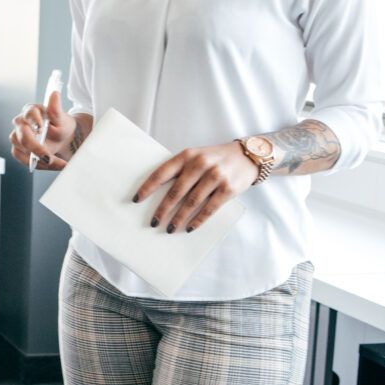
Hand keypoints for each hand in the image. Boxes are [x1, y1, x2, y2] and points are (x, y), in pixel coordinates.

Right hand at [10, 88, 77, 170]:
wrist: (63, 139)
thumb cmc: (61, 126)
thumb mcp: (62, 118)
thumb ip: (56, 109)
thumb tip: (55, 94)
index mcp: (31, 111)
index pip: (28, 113)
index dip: (34, 120)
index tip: (42, 128)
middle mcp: (21, 123)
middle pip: (21, 135)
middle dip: (35, 148)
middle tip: (49, 157)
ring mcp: (18, 137)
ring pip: (20, 149)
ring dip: (37, 159)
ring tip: (54, 162)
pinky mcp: (19, 149)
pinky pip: (22, 158)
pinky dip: (36, 164)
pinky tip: (48, 164)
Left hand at [134, 142, 257, 234]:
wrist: (247, 156)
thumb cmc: (215, 159)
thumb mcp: (196, 156)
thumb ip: (181, 170)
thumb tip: (158, 195)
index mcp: (187, 155)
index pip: (162, 172)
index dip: (148, 187)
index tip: (136, 200)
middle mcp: (200, 164)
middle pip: (175, 191)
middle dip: (162, 209)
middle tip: (154, 222)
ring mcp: (215, 176)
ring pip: (191, 202)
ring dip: (179, 218)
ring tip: (170, 228)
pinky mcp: (228, 188)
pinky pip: (209, 208)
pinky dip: (198, 220)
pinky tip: (189, 227)